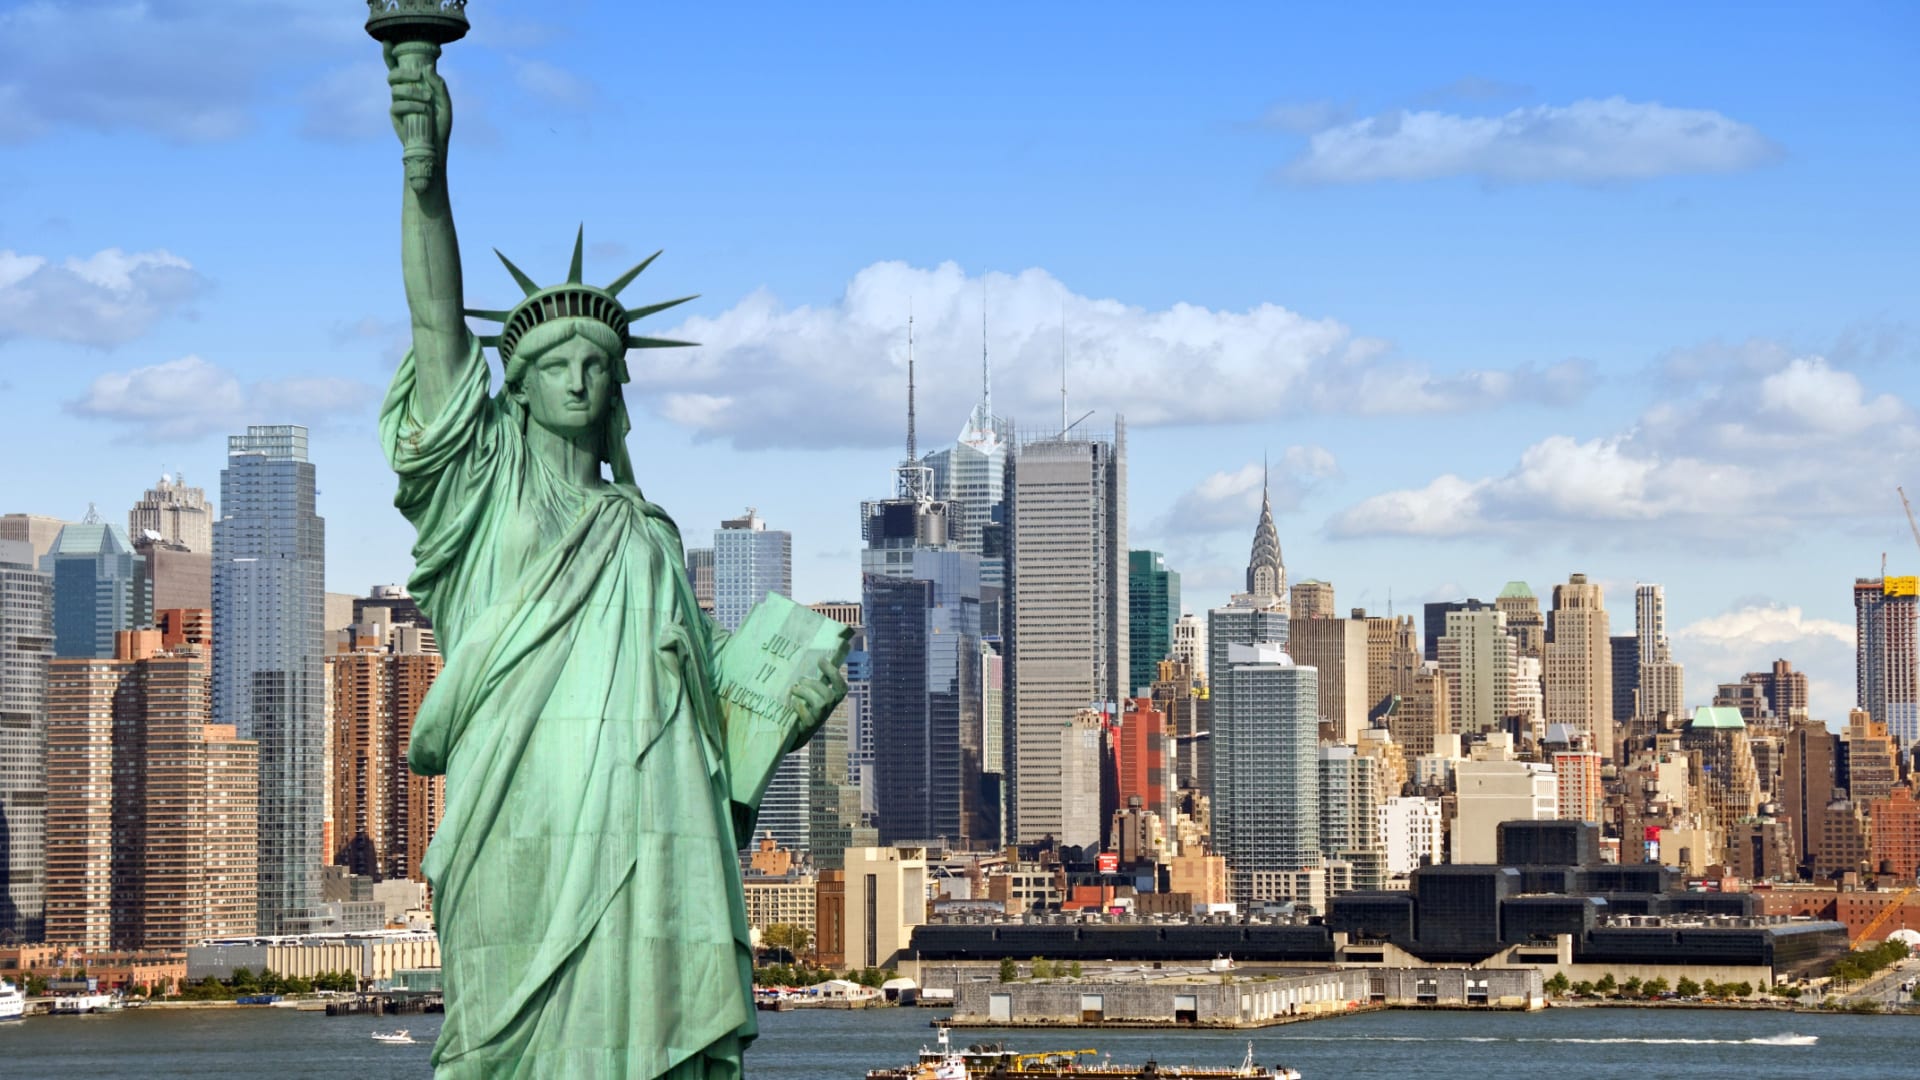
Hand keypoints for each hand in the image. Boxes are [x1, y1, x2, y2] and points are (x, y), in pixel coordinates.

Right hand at [385, 41, 451, 160]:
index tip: (387, 42)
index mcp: (414, 85)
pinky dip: (411, 105)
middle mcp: (403, 92)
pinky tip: (423, 109)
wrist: (436, 147)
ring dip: (412, 91)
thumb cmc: (441, 124)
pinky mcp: (395, 116)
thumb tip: (428, 67)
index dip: (389, 54)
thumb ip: (439, 86)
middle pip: (393, 74)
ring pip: (396, 89)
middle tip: (417, 76)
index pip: (398, 67)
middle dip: (403, 72)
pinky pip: (397, 105)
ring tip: (427, 100)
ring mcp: (397, 103)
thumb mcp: (445, 104)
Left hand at [787, 656, 848, 734]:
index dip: (834, 673)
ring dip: (805, 692)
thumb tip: (811, 657)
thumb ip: (813, 681)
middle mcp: (828, 709)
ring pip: (820, 703)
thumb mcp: (810, 694)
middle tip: (800, 679)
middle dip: (814, 684)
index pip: (841, 687)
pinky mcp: (809, 727)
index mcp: (832, 699)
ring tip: (794, 688)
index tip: (821, 659)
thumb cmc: (802, 708)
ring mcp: (819, 719)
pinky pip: (807, 716)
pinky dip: (799, 706)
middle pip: (829, 695)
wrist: (792, 733)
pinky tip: (793, 702)